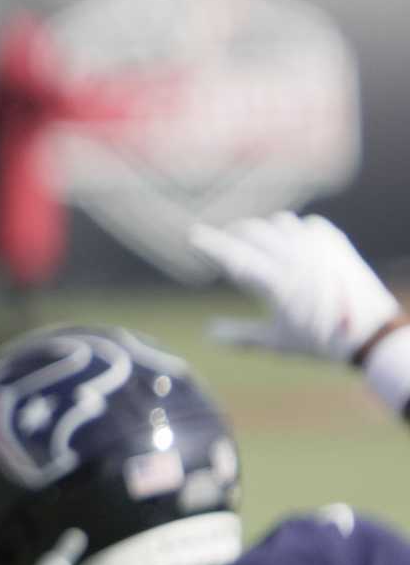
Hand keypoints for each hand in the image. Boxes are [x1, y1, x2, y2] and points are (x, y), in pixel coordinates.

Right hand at [189, 212, 401, 362]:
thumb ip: (240, 335)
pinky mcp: (335, 243)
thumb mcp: (277, 342)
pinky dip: (294, 231)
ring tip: (261, 244)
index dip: (212, 245)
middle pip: (253, 232)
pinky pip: (307, 224)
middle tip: (227, 242)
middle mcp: (296, 259)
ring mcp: (317, 248)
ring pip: (280, 222)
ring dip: (265, 230)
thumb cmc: (321, 341)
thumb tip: (209, 334)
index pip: (236, 257)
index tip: (194, 235)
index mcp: (278, 283)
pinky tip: (293, 244)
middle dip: (234, 234)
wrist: (371, 333)